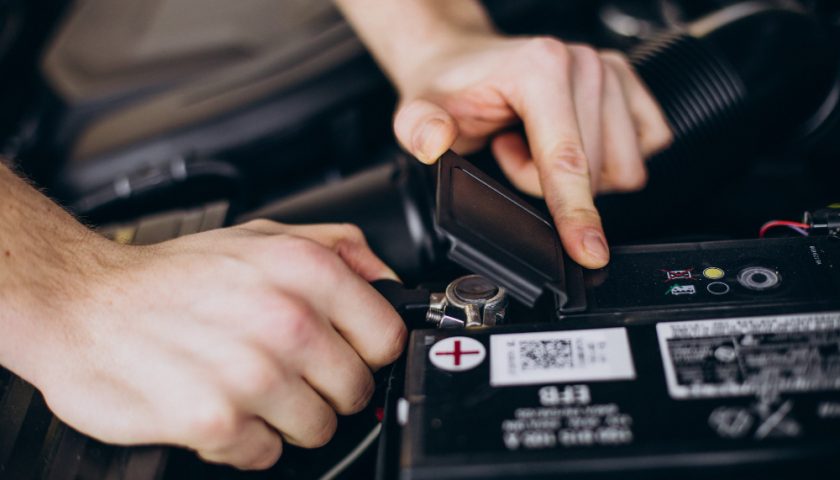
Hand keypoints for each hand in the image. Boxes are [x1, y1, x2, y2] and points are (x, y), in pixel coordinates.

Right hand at [27, 221, 404, 469]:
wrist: (81, 302)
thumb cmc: (171, 276)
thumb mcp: (262, 235)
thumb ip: (338, 249)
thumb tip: (388, 280)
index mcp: (306, 271)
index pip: (388, 337)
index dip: (367, 351)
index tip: (344, 352)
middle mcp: (286, 320)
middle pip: (356, 390)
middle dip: (326, 388)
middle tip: (285, 370)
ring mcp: (253, 374)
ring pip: (318, 429)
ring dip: (286, 417)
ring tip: (246, 385)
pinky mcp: (217, 420)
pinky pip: (266, 454)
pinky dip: (244, 440)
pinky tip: (219, 405)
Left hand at [393, 36, 671, 267]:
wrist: (463, 60)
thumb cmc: (449, 87)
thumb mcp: (418, 110)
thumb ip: (419, 128)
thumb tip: (434, 140)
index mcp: (540, 68)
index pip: (567, 159)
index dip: (576, 213)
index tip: (589, 252)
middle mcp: (584, 64)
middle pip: (595, 173)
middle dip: (547, 182)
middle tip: (508, 151)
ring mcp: (611, 71)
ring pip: (621, 168)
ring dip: (576, 174)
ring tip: (532, 144)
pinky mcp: (629, 85)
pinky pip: (644, 150)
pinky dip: (604, 161)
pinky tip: (566, 141)